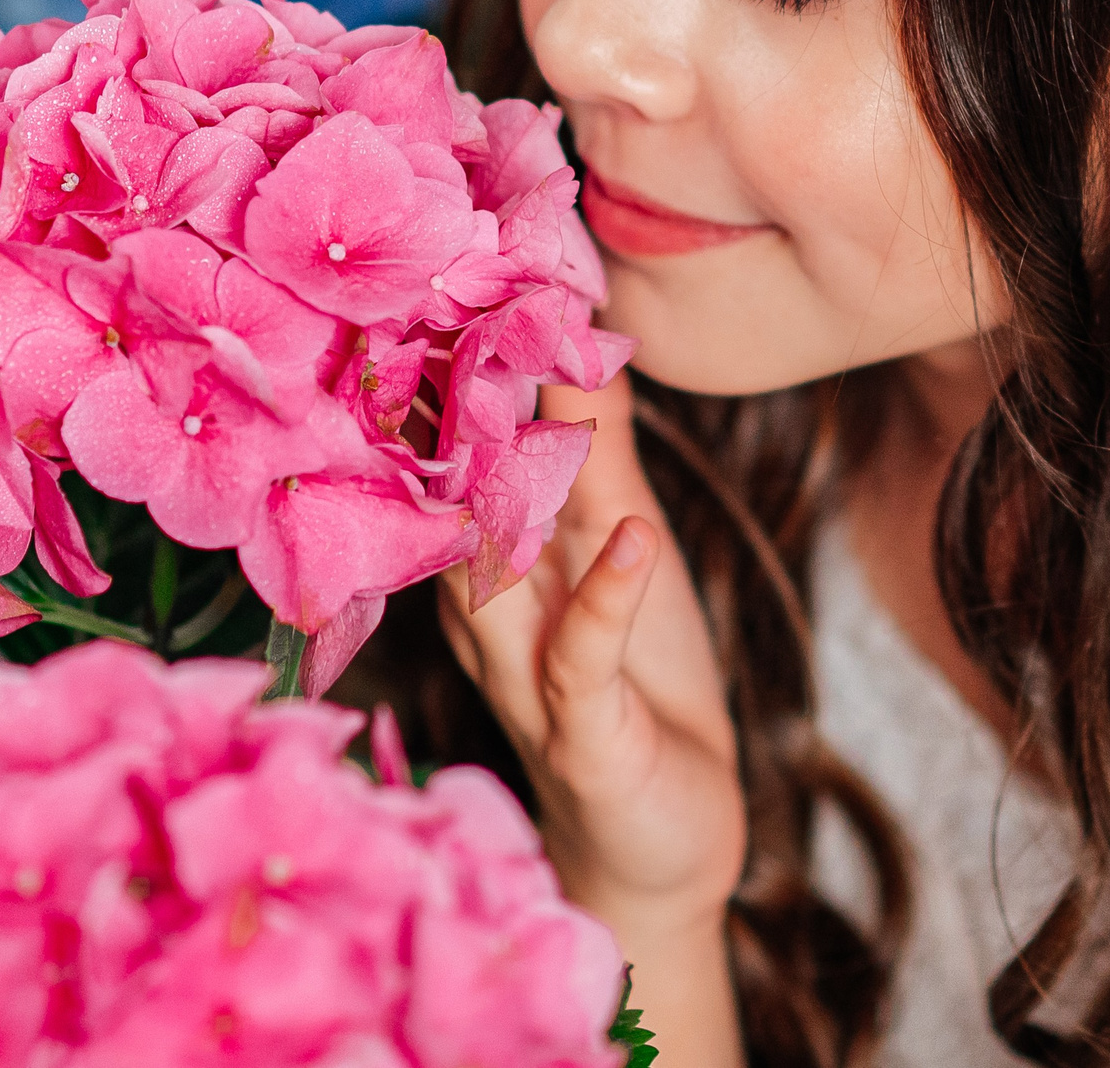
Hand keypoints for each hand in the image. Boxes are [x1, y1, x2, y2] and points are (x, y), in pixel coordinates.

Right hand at [438, 372, 746, 1062]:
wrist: (662, 842)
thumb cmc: (636, 683)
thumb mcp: (625, 541)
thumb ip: (599, 445)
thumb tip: (587, 334)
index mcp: (488, 556)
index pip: (452, 450)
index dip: (448, 365)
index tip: (457, 266)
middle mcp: (487, 610)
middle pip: (450, 499)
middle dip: (446, 411)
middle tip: (452, 310)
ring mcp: (526, 673)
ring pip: (497, 577)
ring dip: (510, 496)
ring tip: (528, 406)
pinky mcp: (582, 733)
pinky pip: (584, 660)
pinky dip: (605, 597)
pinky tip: (630, 536)